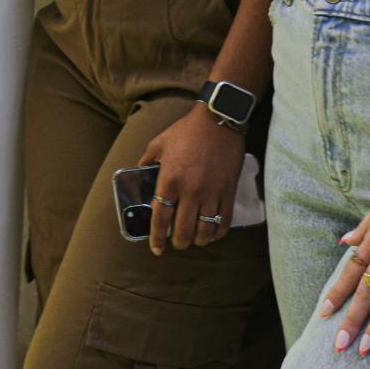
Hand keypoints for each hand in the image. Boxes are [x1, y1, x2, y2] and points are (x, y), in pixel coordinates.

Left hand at [143, 103, 245, 253]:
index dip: (157, 237)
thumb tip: (140, 171)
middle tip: (176, 243)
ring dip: (198, 241)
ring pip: (204, 230)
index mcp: (169, 180)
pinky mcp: (228, 192)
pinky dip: (217, 233)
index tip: (156, 248)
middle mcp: (190, 191)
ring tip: (194, 241)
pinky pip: (224, 221)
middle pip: (183, 230)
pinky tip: (212, 234)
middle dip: (178, 242)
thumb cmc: (186, 131)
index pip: (160, 218)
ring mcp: (211, 193)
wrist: (218, 120)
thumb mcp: (158, 143)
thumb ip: (147, 161)